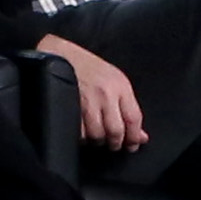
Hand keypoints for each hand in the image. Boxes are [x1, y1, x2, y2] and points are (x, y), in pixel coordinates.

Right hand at [42, 33, 146, 154]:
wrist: (60, 54)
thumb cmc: (88, 67)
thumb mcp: (114, 81)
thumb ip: (128, 108)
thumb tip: (140, 136)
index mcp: (120, 86)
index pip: (133, 119)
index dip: (134, 137)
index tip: (132, 145)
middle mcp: (105, 93)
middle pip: (116, 130)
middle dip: (115, 143)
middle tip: (113, 144)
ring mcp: (86, 101)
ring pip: (97, 134)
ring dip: (98, 141)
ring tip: (97, 137)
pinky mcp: (69, 106)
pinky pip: (79, 132)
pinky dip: (82, 137)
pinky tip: (83, 133)